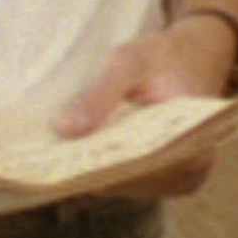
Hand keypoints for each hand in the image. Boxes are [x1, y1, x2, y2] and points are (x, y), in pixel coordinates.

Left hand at [45, 17, 237, 198]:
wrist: (196, 54)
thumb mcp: (128, 61)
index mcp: (193, 150)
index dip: (91, 164)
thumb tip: (64, 130)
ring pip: (122, 183)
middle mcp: (190, 175)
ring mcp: (178, 181)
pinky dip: (103, 162)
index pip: (133, 169)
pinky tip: (77, 148)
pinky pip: (126, 177)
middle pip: (125, 181)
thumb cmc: (163, 55)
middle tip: (40, 154)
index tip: (51, 159)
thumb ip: (100, 94)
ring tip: (53, 150)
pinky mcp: (164, 178)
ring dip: (91, 166)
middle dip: (86, 165)